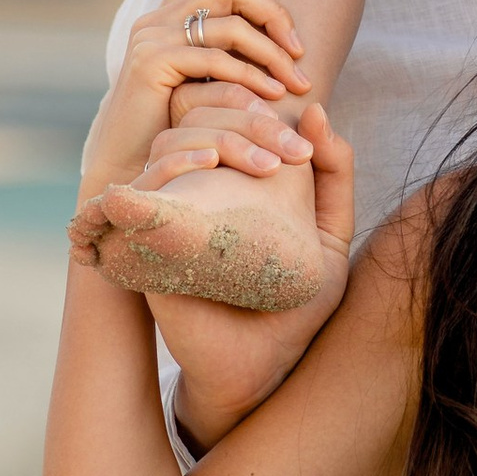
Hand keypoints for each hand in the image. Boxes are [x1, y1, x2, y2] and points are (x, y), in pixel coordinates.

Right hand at [74, 91, 352, 356]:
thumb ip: (334, 176)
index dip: (261, 107)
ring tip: (261, 164)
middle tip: (290, 152)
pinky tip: (208, 164)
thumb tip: (317, 110)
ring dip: (215, 135)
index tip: (305, 138)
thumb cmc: (295, 305)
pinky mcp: (144, 242)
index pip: (228, 111)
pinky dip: (171, 163)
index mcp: (229, 181)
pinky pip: (141, 186)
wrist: (263, 368)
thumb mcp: (330, 235)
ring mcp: (166, 214)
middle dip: (246, 118)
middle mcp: (192, 190)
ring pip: (169, 139)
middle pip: (197, 114)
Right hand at [76, 0, 308, 201]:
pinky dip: (250, 75)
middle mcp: (156, 19)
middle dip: (274, 13)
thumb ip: (224, 58)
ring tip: (296, 81)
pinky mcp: (152, 64)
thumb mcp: (202, 87)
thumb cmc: (168, 133)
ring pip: (229, 23)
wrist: (125, 168)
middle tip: (301, 49)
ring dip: (271, 52)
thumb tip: (274, 46)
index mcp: (168, 18)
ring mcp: (151, 38)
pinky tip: (270, 95)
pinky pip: (215, 58)